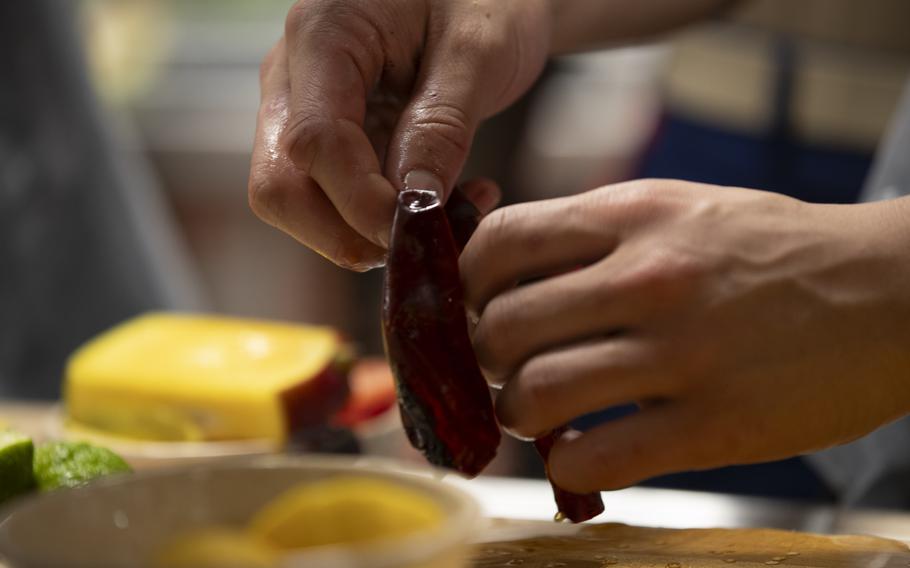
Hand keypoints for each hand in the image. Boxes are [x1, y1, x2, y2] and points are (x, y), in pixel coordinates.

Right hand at [248, 0, 549, 269]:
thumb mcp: (479, 51)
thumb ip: (442, 126)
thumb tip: (413, 205)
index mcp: (322, 34)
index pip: (313, 142)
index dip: (360, 201)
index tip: (419, 226)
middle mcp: (293, 76)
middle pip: (281, 186)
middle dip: (348, 231)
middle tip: (428, 237)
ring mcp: (303, 110)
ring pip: (301, 204)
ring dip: (371, 231)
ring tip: (456, 211)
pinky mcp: (328, 137)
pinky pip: (334, 199)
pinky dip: (383, 219)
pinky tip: (446, 201)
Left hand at [460, 179, 909, 492]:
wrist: (891, 290)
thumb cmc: (770, 249)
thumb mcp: (676, 208)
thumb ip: (591, 235)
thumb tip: (500, 276)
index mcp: (633, 215)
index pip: (497, 243)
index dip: (463, 285)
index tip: (473, 312)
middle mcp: (649, 277)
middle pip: (500, 328)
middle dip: (484, 362)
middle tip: (506, 374)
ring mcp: (682, 352)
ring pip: (536, 395)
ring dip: (518, 417)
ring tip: (539, 419)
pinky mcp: (715, 425)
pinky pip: (595, 459)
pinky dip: (568, 468)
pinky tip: (581, 457)